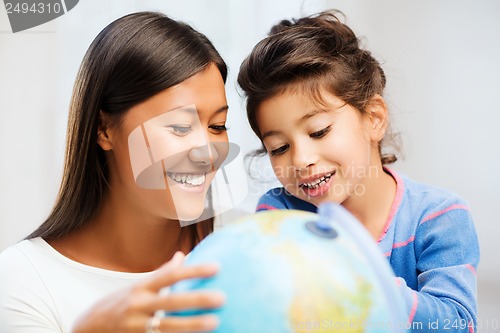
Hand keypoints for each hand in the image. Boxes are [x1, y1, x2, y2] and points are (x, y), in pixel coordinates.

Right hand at [72, 252, 223, 332]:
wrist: (86, 329)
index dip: (193, 270)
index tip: (217, 267)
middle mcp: (138, 306)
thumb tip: (182, 256)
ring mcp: (135, 327)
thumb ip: (161, 274)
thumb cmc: (118, 304)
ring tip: (215, 322)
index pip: (170, 275)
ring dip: (192, 325)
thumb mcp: (137, 286)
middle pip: (170, 302)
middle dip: (196, 300)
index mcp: (141, 288)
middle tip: (222, 297)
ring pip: (167, 327)